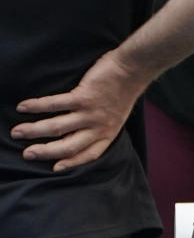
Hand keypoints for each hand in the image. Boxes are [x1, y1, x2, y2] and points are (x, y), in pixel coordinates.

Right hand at [13, 50, 147, 171]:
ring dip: (35, 130)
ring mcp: (91, 113)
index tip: (54, 168)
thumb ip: (99, 126)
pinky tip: (23, 107)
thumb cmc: (122, 91)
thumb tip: (77, 130)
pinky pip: (55, 104)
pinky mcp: (84, 97)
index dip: (71, 163)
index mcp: (107, 134)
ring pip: (58, 128)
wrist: (133, 70)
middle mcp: (99, 128)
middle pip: (68, 147)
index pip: (88, 155)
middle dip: (45, 152)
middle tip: (27, 154)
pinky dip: (37, 106)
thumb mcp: (116, 116)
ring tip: (17, 132)